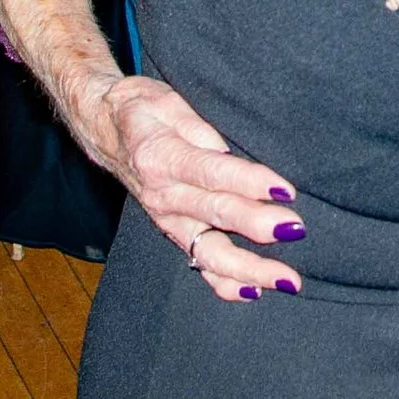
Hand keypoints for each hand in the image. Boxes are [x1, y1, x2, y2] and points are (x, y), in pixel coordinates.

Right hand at [82, 72, 306, 304]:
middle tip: (296, 230)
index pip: (213, 172)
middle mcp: (163, 195)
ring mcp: (166, 218)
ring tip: (285, 279)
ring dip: (248, 268)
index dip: (249, 182)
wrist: (101, 126)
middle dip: (257, 225)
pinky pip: (196, 263)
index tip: (284, 190)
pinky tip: (251, 292)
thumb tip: (234, 156)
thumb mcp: (170, 105)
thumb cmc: (143, 111)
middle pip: (215, 214)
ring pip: (208, 251)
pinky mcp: (171, 230)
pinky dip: (222, 282)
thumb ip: (202, 132)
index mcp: (163, 157)